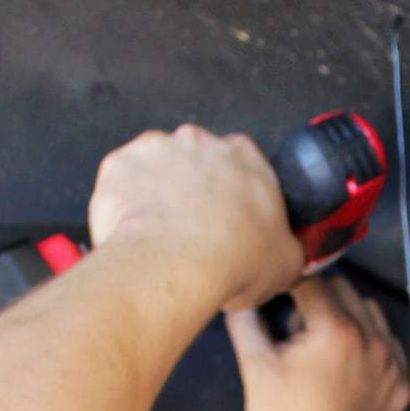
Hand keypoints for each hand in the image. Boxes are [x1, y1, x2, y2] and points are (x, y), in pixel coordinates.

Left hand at [87, 125, 300, 313]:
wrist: (174, 268)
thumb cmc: (227, 260)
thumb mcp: (285, 263)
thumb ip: (288, 247)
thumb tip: (287, 254)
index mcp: (247, 157)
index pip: (244, 165)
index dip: (236, 195)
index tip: (231, 217)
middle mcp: (201, 143)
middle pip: (197, 162)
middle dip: (194, 190)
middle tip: (195, 231)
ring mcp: (158, 149)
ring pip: (157, 168)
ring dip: (158, 192)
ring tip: (162, 235)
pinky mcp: (121, 164)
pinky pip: (122, 180)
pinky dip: (124, 202)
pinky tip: (136, 230)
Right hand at [227, 276, 409, 410]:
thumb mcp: (255, 370)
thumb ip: (246, 321)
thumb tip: (240, 294)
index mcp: (336, 330)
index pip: (310, 280)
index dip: (286, 288)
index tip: (276, 301)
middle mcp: (372, 338)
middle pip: (343, 288)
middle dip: (317, 300)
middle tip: (296, 333)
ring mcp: (392, 360)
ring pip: (369, 311)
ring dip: (346, 317)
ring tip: (321, 350)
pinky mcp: (401, 381)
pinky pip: (387, 342)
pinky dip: (366, 343)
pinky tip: (344, 368)